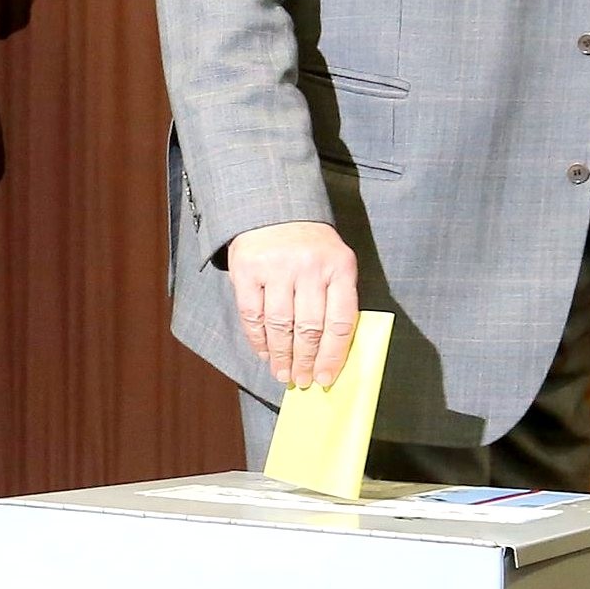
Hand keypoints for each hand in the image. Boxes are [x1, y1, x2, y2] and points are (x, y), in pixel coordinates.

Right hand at [225, 221, 360, 388]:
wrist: (274, 208)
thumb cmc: (310, 246)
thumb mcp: (335, 263)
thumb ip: (336, 300)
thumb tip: (332, 353)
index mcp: (339, 266)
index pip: (341, 321)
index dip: (333, 355)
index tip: (326, 377)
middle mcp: (309, 266)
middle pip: (309, 328)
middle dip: (305, 361)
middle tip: (301, 380)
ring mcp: (277, 267)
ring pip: (280, 326)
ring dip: (281, 356)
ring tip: (282, 372)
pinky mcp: (248, 269)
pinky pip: (253, 316)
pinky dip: (258, 340)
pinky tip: (264, 353)